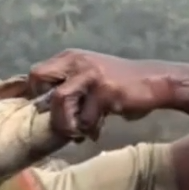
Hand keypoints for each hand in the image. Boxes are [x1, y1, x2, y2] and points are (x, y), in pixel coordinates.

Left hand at [26, 50, 173, 141]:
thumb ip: (66, 90)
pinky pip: (85, 118)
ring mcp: (90, 74)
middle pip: (38, 77)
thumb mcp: (87, 81)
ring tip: (80, 131)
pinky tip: (98, 129)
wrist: (155, 84)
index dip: (34, 97)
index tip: (46, 113)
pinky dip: (89, 129)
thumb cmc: (118, 87)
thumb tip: (39, 112)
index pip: (35, 73)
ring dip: (67, 123)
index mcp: (69, 58)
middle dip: (44, 103)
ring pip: (58, 100)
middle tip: (60, 118)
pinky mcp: (104, 90)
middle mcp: (76, 61)